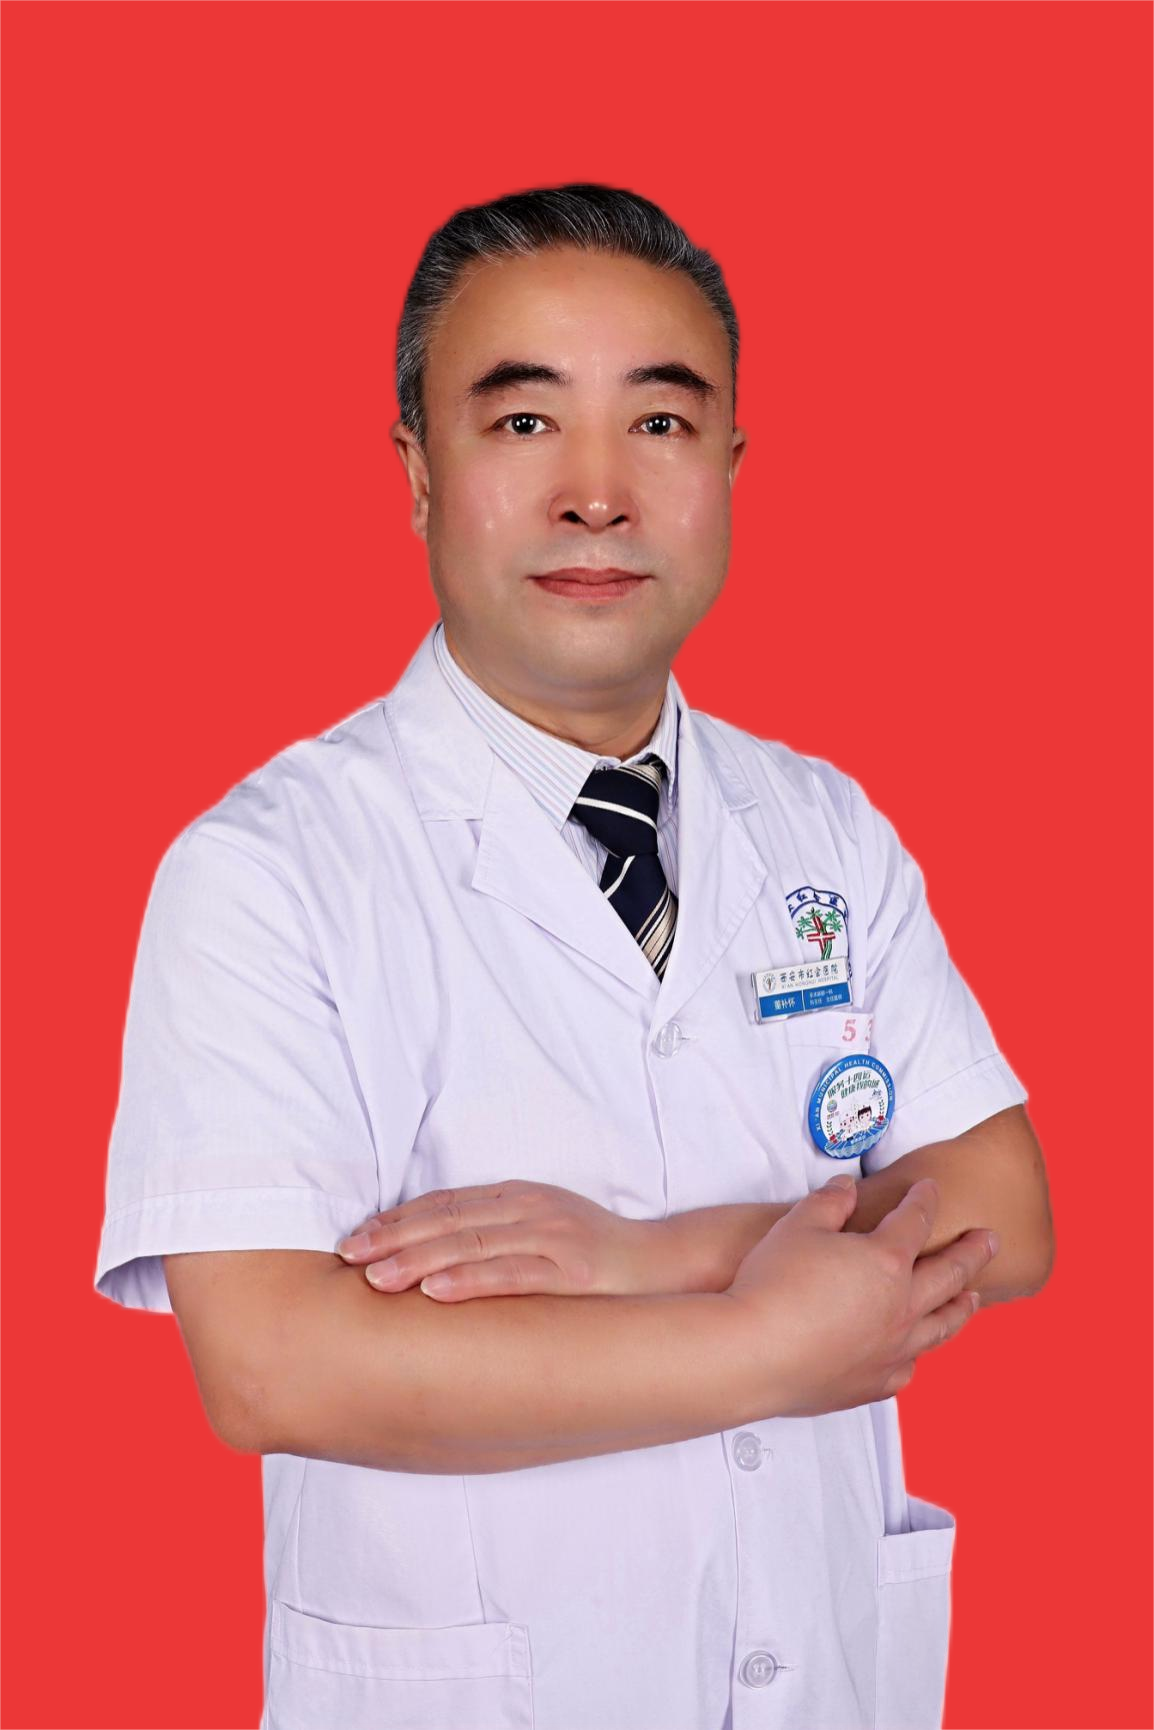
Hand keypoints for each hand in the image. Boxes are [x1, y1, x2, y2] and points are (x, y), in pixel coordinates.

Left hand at [335, 1180, 669, 1300]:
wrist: (668, 1268)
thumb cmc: (597, 1258)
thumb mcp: (541, 1234)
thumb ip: (494, 1238)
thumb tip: (431, 1259)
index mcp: (517, 1198)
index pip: (444, 1205)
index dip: (396, 1220)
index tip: (354, 1241)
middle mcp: (529, 1209)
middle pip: (448, 1220)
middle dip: (394, 1239)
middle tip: (349, 1258)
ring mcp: (552, 1236)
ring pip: (473, 1244)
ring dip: (419, 1260)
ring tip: (378, 1279)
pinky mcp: (574, 1270)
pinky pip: (513, 1274)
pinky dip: (470, 1280)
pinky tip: (436, 1291)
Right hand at [723, 1173, 999, 1417]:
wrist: (753, 1352)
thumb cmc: (772, 1285)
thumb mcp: (797, 1225)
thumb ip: (828, 1203)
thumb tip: (846, 1187)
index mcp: (886, 1261)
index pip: (914, 1222)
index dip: (923, 1201)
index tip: (930, 1190)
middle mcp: (900, 1307)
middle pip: (948, 1275)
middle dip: (970, 1253)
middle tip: (989, 1240)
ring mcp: (891, 1349)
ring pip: (940, 1327)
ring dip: (960, 1307)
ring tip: (973, 1298)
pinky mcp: (872, 1383)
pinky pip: (907, 1368)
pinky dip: (916, 1354)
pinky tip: (914, 1351)